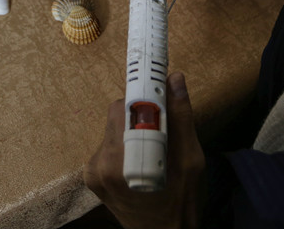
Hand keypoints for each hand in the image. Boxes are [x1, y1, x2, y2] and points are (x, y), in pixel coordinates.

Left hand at [85, 73, 205, 228]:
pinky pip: (110, 145)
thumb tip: (174, 79)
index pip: (123, 107)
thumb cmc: (183, 203)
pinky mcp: (92, 177)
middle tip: (165, 124)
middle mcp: (99, 164)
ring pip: (114, 128)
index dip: (142, 96)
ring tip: (157, 147)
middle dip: (141, 113)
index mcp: (119, 160)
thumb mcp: (190, 160)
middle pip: (116, 115)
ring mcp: (93, 172)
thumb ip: (180, 117)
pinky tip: (143, 160)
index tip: (159, 90)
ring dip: (134, 128)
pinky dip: (126, 144)